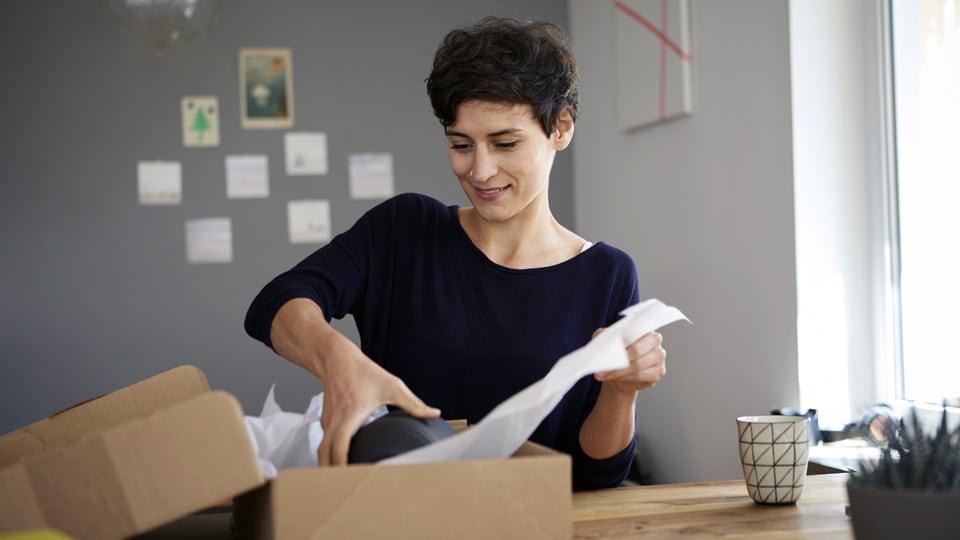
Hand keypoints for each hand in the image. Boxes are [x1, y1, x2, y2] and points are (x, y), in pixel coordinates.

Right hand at [269, 298, 439, 466]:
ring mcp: (328, 423)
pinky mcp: (327, 422)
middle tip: (349, 489)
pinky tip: (344, 463)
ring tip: (346, 482)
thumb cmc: (362, 371)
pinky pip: (326, 444)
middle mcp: (335, 422)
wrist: (336, 358)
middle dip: (332, 475)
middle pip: (324, 456)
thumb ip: (413, 404)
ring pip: (323, 452)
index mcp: (350, 415)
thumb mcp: (392, 385)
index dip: (342, 466)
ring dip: (330, 467)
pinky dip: (331, 456)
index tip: (352, 479)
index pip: (338, 447)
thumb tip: (434, 413)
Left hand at [593, 330, 665, 395]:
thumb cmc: (614, 351)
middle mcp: (655, 341)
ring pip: (638, 366)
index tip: (610, 349)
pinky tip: (616, 378)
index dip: (623, 341)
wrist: (618, 371)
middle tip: (602, 367)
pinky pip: (641, 376)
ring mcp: (659, 357)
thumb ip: (604, 336)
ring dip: (618, 372)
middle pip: (636, 351)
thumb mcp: (605, 338)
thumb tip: (604, 343)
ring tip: (604, 374)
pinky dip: (626, 378)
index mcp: (644, 328)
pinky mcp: (658, 372)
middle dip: (618, 360)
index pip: (636, 332)